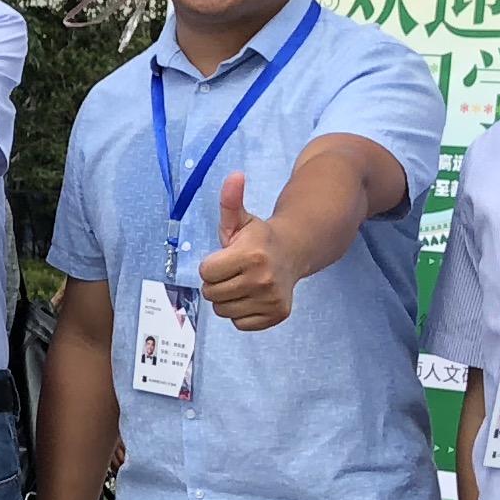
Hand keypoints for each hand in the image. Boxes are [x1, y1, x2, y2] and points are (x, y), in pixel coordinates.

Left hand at [195, 170, 289, 330]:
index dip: (211, 265)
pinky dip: (241, 312)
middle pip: (212, 293)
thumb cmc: (258, 237)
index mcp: (251, 254)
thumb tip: (234, 176)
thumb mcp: (240, 219)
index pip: (206, 273)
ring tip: (242, 282)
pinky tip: (252, 296)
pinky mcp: (277, 315)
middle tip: (233, 271)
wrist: (293, 253)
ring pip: (223, 311)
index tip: (225, 258)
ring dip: (227, 298)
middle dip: (217, 282)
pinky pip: (239, 324)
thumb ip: (230, 200)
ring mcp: (272, 299)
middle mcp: (263, 279)